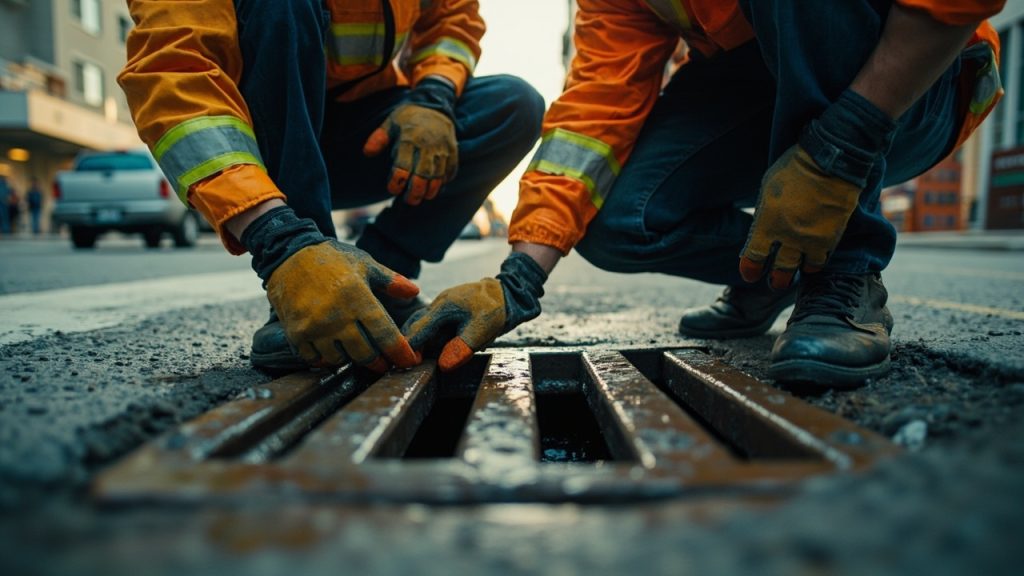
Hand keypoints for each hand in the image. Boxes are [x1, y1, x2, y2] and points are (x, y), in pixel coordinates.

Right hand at [239, 206, 418, 371]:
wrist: (288, 253)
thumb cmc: (331, 258)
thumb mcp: (365, 264)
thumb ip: (391, 281)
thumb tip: (414, 292)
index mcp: (359, 299)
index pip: (386, 335)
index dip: (400, 353)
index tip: (408, 362)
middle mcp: (337, 317)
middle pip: (365, 354)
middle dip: (377, 361)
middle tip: (382, 362)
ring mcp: (315, 327)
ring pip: (339, 360)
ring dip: (350, 359)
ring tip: (354, 351)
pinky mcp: (296, 333)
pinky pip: (314, 359)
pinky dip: (324, 359)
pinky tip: (330, 351)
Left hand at [362, 79, 458, 205]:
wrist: (435, 105)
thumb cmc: (408, 118)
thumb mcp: (390, 123)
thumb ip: (378, 138)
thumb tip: (366, 153)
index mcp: (408, 139)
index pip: (402, 167)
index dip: (396, 182)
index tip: (392, 189)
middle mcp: (427, 145)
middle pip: (422, 175)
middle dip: (415, 192)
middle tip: (409, 201)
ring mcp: (442, 149)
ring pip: (438, 176)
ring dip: (431, 190)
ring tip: (423, 197)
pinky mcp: (453, 151)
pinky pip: (450, 170)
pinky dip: (444, 181)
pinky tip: (436, 187)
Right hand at [404, 252, 546, 370]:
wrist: (505, 293)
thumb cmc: (494, 310)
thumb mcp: (481, 330)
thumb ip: (461, 347)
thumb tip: (443, 365)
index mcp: (442, 307)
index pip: (417, 331)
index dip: (409, 349)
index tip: (405, 365)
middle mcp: (436, 305)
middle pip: (414, 327)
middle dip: (411, 345)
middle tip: (410, 364)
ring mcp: (439, 306)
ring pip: (421, 326)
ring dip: (421, 341)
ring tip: (421, 358)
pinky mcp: (445, 310)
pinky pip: (431, 324)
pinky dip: (430, 337)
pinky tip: (436, 347)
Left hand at [740, 90, 895, 288]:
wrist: (830, 161)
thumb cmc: (794, 169)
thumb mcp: (768, 189)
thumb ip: (765, 213)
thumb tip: (763, 228)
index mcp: (766, 223)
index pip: (753, 255)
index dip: (750, 267)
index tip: (750, 274)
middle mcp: (787, 236)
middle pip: (780, 268)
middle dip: (777, 279)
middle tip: (775, 283)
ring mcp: (811, 239)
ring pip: (803, 267)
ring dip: (799, 271)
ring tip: (799, 273)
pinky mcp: (831, 237)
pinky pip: (823, 258)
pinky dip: (817, 261)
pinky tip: (815, 261)